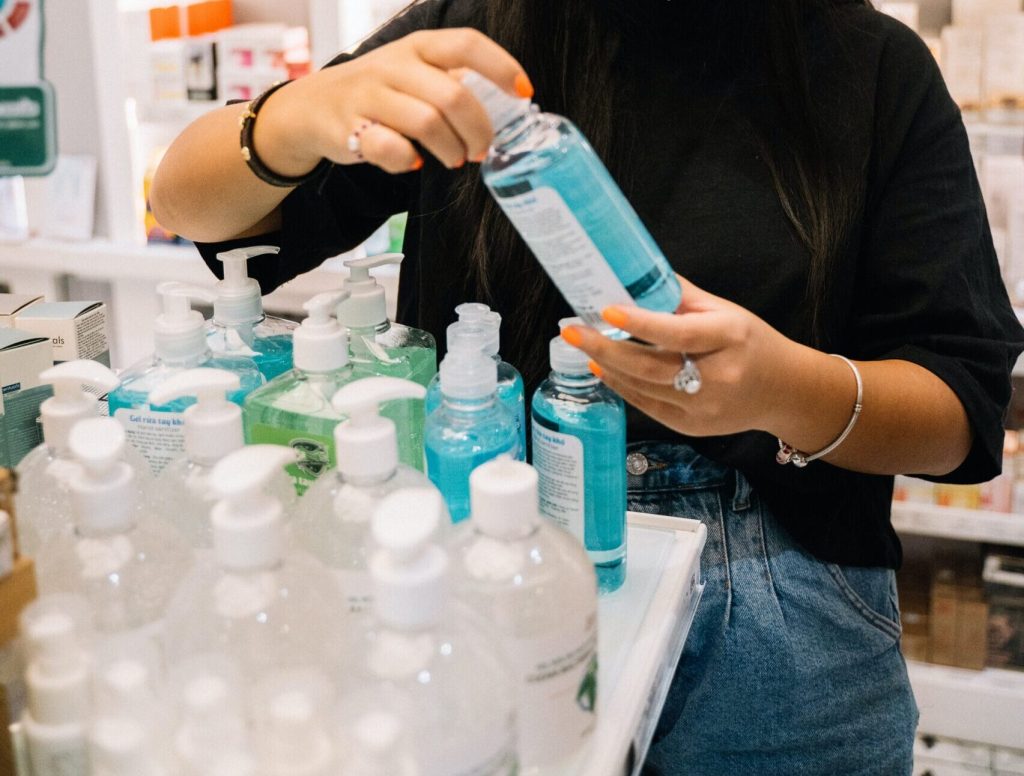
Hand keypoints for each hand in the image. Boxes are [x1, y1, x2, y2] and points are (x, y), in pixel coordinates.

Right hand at [255, 28, 531, 175]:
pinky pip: (389, 148)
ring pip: (427, 123)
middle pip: (453, 94)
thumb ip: (451, 82)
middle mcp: (394, 65)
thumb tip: (503, 109)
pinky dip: (407, 161)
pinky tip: (411, 162)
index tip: (524, 93)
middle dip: (478, 129)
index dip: (501, 67)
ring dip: (450, 149)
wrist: (311, 107)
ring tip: (454, 159)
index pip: (467, 44)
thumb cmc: (378, 93)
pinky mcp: (350, 128)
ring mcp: (370, 95)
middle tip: (482, 149)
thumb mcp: (414, 73)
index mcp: (418, 47)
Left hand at [562, 277, 797, 437]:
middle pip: (652, 366)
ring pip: (645, 388)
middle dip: (606, 348)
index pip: (679, 332)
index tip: (607, 311)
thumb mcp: (725, 311)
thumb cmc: (750, 343)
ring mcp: (706, 408)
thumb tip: (635, 276)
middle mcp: (719, 376)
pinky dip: (622, 387)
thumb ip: (680, 296)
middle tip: (572, 330)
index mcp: (730, 338)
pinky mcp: (693, 428)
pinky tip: (603, 370)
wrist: (783, 390)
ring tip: (582, 346)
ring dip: (608, 367)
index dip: (641, 324)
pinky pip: (648, 407)